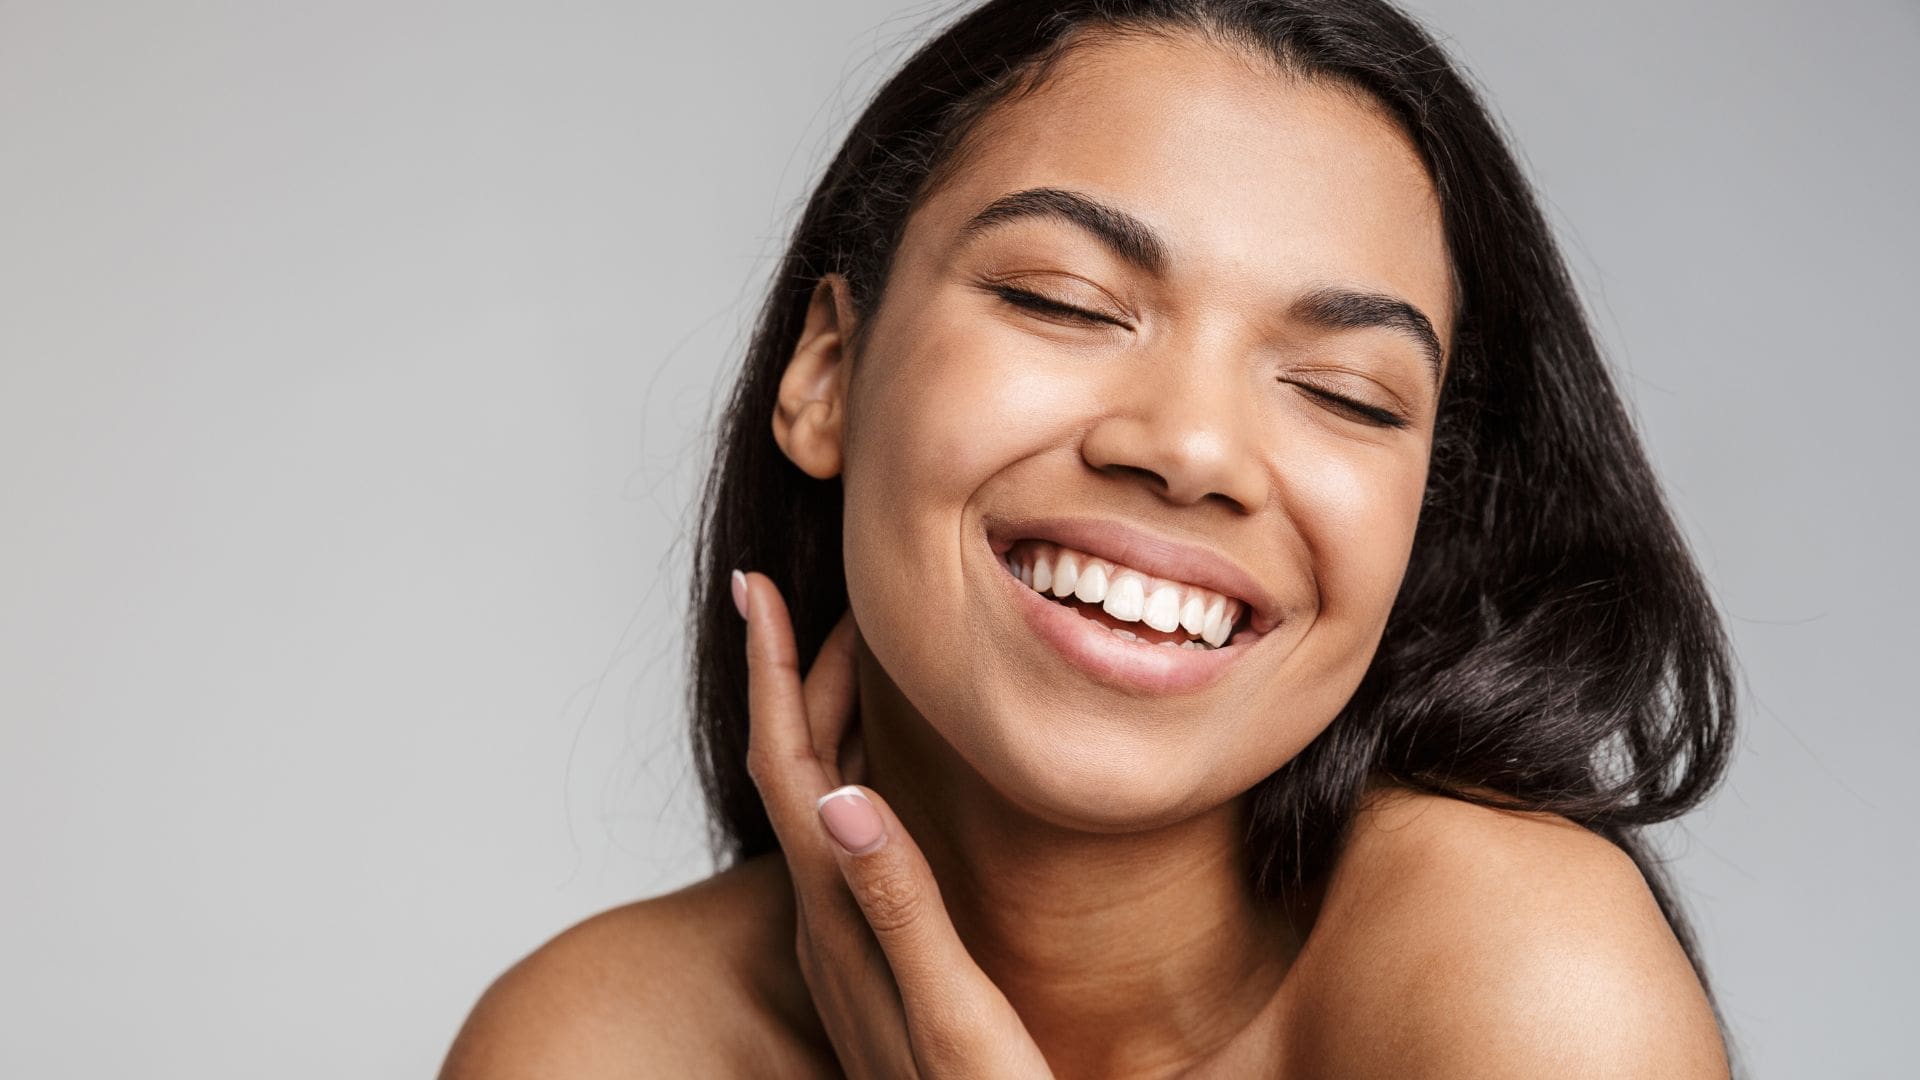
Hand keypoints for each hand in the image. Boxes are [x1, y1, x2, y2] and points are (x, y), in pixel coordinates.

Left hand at [732, 569, 1053, 1077]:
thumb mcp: (953, 1016)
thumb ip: (899, 908)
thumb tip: (840, 794)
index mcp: (840, 918)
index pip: (787, 769)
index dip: (772, 673)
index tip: (756, 588)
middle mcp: (828, 923)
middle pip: (796, 771)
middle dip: (803, 675)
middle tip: (827, 596)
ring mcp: (847, 942)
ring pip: (819, 802)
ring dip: (826, 722)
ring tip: (853, 661)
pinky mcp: (874, 958)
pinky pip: (846, 839)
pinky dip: (854, 777)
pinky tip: (881, 778)